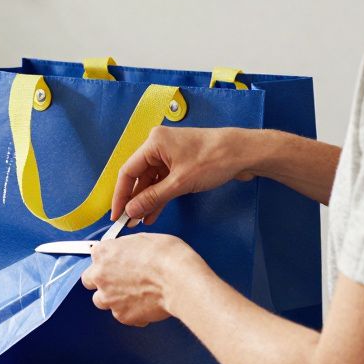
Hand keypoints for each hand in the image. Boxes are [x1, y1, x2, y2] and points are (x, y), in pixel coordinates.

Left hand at [80, 233, 206, 326]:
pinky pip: (122, 316)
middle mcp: (101, 276)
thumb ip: (127, 248)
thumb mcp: (144, 239)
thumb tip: (128, 252)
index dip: (107, 260)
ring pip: (102, 301)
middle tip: (121, 280)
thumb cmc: (167, 257)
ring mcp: (109, 298)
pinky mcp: (122, 316)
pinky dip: (132, 312)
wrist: (179, 280)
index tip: (115, 263)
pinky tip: (145, 305)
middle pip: (90, 281)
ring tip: (134, 294)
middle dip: (103, 280)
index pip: (95, 256)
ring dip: (113, 298)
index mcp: (104, 253)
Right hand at [112, 127, 258, 223]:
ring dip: (147, 201)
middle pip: (139, 176)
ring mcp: (171, 154)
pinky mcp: (181, 162)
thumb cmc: (215, 158)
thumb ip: (152, 198)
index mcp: (154, 143)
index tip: (117, 214)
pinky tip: (154, 212)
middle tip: (128, 221)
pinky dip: (159, 197)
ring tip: (140, 221)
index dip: (121, 195)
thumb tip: (131, 211)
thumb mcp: (180, 183)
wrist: (245, 153)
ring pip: (151, 181)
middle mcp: (159, 146)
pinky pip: (164, 181)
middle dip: (134, 200)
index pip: (128, 171)